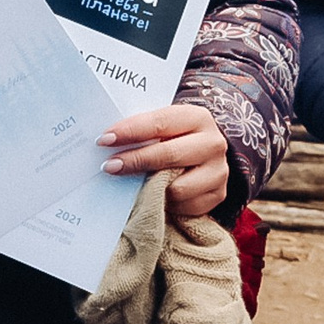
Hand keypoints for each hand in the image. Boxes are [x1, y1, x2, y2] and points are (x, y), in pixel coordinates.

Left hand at [100, 102, 228, 216]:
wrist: (205, 155)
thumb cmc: (174, 137)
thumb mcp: (162, 126)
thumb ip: (142, 130)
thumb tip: (106, 143)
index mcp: (197, 117)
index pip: (159, 123)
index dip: (130, 132)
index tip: (104, 140)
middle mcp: (212, 143)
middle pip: (168, 155)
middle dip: (135, 161)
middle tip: (109, 166)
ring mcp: (218, 171)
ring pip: (177, 187)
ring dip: (151, 188)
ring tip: (136, 184)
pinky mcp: (218, 194)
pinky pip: (185, 206)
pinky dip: (168, 204)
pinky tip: (158, 195)